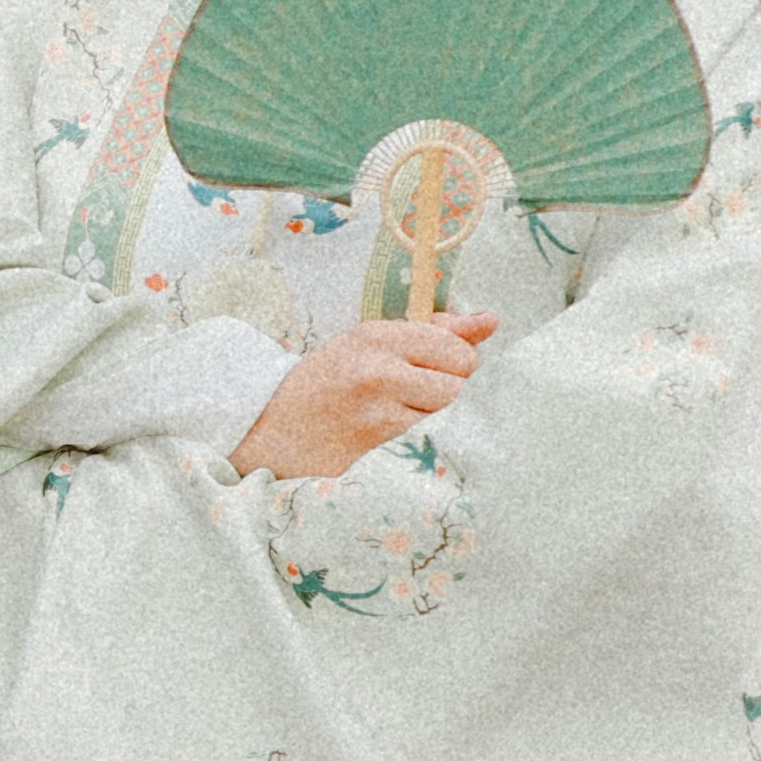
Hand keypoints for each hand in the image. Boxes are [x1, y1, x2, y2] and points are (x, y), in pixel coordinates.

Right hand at [226, 313, 483, 478]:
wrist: (269, 430)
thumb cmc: (326, 384)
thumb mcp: (370, 345)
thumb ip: (433, 332)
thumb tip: (491, 320)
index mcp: (378, 334)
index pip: (456, 345)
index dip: (454, 360)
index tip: (431, 367)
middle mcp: (380, 365)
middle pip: (460, 376)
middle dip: (448, 385)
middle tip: (413, 392)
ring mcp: (378, 405)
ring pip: (446, 408)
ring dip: (431, 413)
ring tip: (395, 412)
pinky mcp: (376, 440)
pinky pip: (425, 433)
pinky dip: (414, 434)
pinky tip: (385, 431)